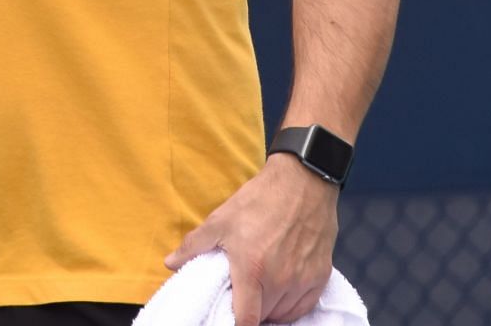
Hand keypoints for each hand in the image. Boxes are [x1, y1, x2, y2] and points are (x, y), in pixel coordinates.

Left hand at [164, 154, 339, 325]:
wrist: (303, 180)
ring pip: (283, 314)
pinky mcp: (320, 275)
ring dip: (270, 308)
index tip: (227, 318)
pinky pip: (304, 306)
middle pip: (262, 317)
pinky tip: (281, 293)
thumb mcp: (221, 219)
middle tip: (240, 295)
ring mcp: (303, 279)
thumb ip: (194, 245)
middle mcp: (281, 280)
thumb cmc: (261, 199)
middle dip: (249, 310)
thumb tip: (170, 262)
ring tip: (260, 291)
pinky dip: (291, 306)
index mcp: (253, 270)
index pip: (245, 321)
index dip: (234, 325)